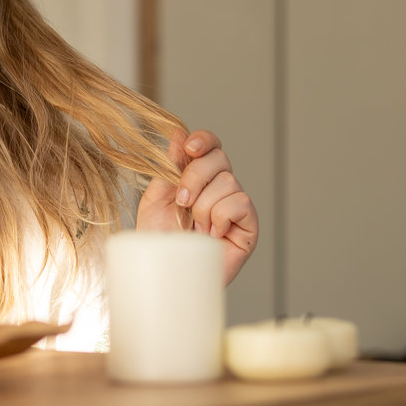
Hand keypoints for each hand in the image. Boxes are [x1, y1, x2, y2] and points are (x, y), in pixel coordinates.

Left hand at [136, 129, 258, 285]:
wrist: (165, 273)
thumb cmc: (160, 241)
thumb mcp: (156, 198)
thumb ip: (169, 166)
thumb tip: (177, 132)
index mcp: (198, 178)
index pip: (210, 146)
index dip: (203, 140)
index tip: (189, 147)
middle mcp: (220, 189)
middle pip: (220, 158)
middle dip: (195, 176)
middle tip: (182, 200)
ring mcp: (235, 207)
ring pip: (229, 181)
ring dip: (204, 205)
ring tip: (195, 226)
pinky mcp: (248, 226)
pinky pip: (240, 203)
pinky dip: (221, 217)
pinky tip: (212, 234)